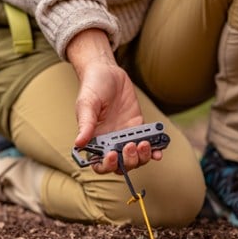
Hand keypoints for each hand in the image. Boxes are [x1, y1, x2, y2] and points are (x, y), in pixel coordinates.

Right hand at [67, 29, 161, 173]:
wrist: (109, 72)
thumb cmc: (93, 87)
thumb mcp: (87, 104)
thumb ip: (85, 124)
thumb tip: (79, 143)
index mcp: (96, 141)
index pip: (100, 164)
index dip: (107, 165)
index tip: (112, 155)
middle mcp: (111, 143)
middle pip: (122, 165)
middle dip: (129, 161)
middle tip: (131, 146)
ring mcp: (126, 137)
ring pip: (136, 159)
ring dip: (142, 157)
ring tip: (144, 144)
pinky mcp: (139, 129)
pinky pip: (148, 145)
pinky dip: (155, 151)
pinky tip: (158, 151)